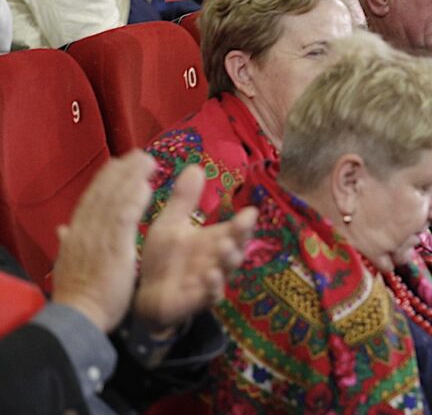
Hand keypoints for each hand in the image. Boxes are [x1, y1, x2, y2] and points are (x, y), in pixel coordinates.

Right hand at [52, 151, 155, 332]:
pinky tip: (146, 185)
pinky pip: (124, 217)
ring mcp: (98, 238)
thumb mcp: (69, 265)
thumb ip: (68, 244)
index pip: (90, 201)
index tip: (118, 164)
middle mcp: (84, 231)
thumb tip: (62, 228)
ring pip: (114, 200)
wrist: (78, 316)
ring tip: (147, 161)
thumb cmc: (80, 296)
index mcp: (75, 235)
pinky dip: (134, 199)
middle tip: (138, 154)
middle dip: (120, 172)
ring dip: (131, 177)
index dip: (105, 181)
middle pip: (102, 193)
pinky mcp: (113, 248)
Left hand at [134, 165, 255, 334]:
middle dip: (241, 235)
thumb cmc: (165, 258)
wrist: (147, 295)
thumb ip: (185, 200)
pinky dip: (213, 285)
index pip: (236, 228)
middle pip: (237, 246)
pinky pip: (211, 293)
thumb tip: (196, 166)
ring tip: (226, 246)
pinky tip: (210, 275)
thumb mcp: (172, 224)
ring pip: (227, 269)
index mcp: (215, 239)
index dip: (244, 221)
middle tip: (244, 222)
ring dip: (229, 258)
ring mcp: (212, 279)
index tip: (250, 210)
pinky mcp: (199, 299)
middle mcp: (218, 259)